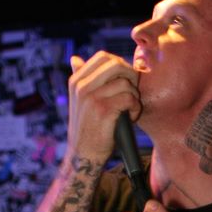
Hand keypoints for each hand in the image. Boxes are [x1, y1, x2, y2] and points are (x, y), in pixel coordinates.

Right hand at [66, 51, 140, 165]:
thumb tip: (75, 58)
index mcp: (76, 81)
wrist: (83, 154)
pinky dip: (136, 108)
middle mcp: (82, 86)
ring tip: (130, 110)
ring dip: (134, 97)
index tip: (126, 79)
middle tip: (133, 91)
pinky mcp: (104, 110)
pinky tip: (131, 118)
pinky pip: (130, 98)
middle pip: (116, 64)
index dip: (120, 65)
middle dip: (131, 76)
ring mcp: (92, 97)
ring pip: (126, 83)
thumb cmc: (86, 128)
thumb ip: (82, 80)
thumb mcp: (78, 101)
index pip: (103, 57)